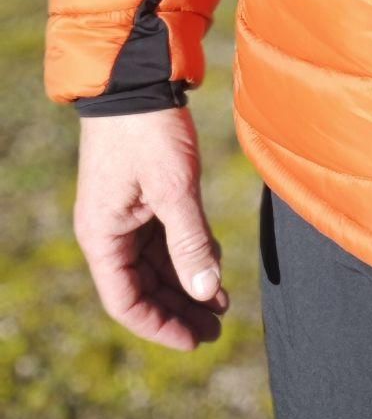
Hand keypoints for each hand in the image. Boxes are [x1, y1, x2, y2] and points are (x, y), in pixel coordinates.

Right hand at [75, 107, 229, 351]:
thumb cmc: (148, 131)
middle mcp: (109, 232)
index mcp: (103, 237)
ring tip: (221, 305)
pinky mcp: (143, 197)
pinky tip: (213, 266)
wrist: (138, 77)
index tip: (195, 341)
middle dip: (179, 310)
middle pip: (143, 288)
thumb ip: (190, 242)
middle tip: (217, 329)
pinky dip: (188, 255)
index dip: (161, 326)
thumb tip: (207, 293)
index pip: (127, 302)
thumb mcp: (174, 188)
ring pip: (155, 266)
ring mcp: (126, 215)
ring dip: (186, 284)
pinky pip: (163, 240)